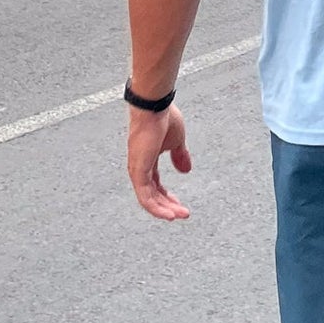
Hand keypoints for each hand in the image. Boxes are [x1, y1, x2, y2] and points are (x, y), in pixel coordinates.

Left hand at [126, 103, 191, 219]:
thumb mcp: (176, 141)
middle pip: (152, 194)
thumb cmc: (163, 117)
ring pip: (148, 199)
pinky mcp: (138, 170)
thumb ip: (180, 156)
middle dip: (168, 206)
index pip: (155, 184)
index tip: (179, 204)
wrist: (155, 106)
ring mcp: (137, 169)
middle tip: (182, 214)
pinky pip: (145, 196)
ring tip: (179, 216)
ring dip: (164, 210)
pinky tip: (168, 214)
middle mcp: (139, 166)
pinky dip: (156, 207)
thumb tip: (186, 170)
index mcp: (148, 159)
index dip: (167, 196)